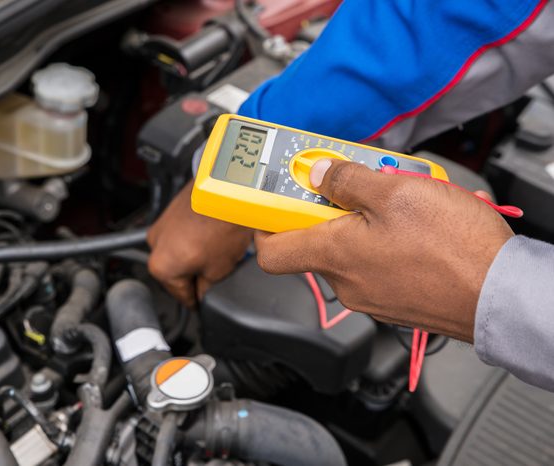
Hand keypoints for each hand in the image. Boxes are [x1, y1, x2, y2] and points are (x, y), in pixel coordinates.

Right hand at [148, 180, 252, 307]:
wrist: (228, 193)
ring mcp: (161, 226)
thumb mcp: (218, 271)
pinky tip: (212, 238)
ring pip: (177, 253)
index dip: (196, 302)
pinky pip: (180, 235)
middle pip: (175, 273)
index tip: (202, 305)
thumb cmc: (222, 227)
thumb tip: (201, 293)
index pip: (180, 295)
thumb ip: (205, 288)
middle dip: (194, 277)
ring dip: (192, 257)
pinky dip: (192, 240)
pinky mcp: (171, 212)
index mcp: (162, 267)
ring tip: (217, 254)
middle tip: (216, 277)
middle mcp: (155, 246)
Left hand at [254, 159, 513, 341]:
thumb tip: (319, 174)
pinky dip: (382, 243)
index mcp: (334, 254)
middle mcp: (346, 282)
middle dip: (329, 209)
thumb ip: (347, 180)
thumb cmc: (454, 248)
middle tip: (354, 183)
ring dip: (362, 224)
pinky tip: (412, 229)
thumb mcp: (396, 192)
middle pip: (315, 243)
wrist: (502, 293)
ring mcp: (370, 296)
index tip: (274, 200)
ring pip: (349, 252)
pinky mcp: (394, 301)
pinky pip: (374, 266)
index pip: (270, 251)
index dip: (265, 224)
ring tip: (396, 203)